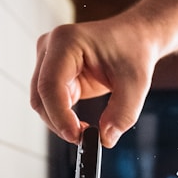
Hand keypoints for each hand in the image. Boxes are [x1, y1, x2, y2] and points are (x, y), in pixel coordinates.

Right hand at [30, 17, 158, 147]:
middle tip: (84, 139)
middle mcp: (51, 48)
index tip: (77, 136)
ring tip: (87, 131)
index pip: (50, 85)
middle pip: (40, 97)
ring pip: (42, 103)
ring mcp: (48, 61)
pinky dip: (64, 119)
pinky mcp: (54, 75)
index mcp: (67, 41)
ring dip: (60, 122)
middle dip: (59, 123)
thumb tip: (105, 139)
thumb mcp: (136, 84)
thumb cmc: (133, 51)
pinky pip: (51, 104)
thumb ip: (123, 114)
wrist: (134, 39)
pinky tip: (82, 124)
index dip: (59, 115)